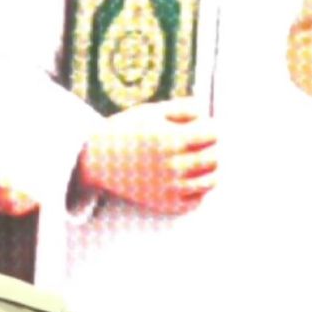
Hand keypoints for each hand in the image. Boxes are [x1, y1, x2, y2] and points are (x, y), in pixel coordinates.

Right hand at [78, 98, 217, 215]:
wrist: (96, 160)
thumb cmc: (126, 131)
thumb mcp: (152, 111)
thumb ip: (184, 108)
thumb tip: (210, 115)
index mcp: (171, 139)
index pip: (214, 134)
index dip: (210, 128)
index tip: (201, 128)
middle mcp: (172, 165)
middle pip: (215, 158)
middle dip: (211, 148)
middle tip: (200, 145)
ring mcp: (168, 187)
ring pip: (210, 181)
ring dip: (209, 170)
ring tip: (199, 163)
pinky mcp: (163, 203)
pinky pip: (195, 202)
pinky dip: (197, 191)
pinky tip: (188, 180)